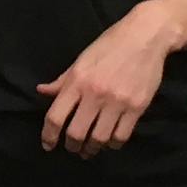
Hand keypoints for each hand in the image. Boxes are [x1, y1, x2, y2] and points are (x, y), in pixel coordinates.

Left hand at [37, 1, 179, 157]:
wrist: (145, 37)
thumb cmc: (109, 45)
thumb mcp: (81, 60)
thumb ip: (62, 80)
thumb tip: (42, 91)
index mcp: (77, 81)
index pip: (56, 116)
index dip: (48, 135)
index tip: (48, 145)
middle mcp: (95, 94)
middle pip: (76, 133)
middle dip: (71, 146)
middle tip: (72, 148)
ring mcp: (117, 102)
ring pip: (99, 139)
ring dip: (92, 149)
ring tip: (89, 149)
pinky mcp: (137, 108)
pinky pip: (121, 136)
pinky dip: (112, 144)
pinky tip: (108, 141)